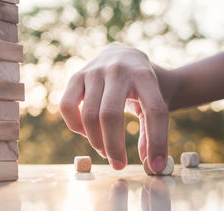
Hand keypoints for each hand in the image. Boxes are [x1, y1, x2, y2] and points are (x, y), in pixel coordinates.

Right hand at [60, 43, 168, 171]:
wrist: (125, 56)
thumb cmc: (143, 85)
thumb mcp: (156, 99)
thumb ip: (152, 129)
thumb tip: (150, 163)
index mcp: (145, 75)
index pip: (154, 111)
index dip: (157, 142)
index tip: (157, 166)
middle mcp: (118, 70)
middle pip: (110, 115)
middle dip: (114, 146)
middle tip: (118, 164)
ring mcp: (94, 71)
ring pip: (88, 114)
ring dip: (95, 140)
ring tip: (104, 151)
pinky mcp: (76, 76)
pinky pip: (67, 105)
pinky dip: (74, 125)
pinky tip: (86, 133)